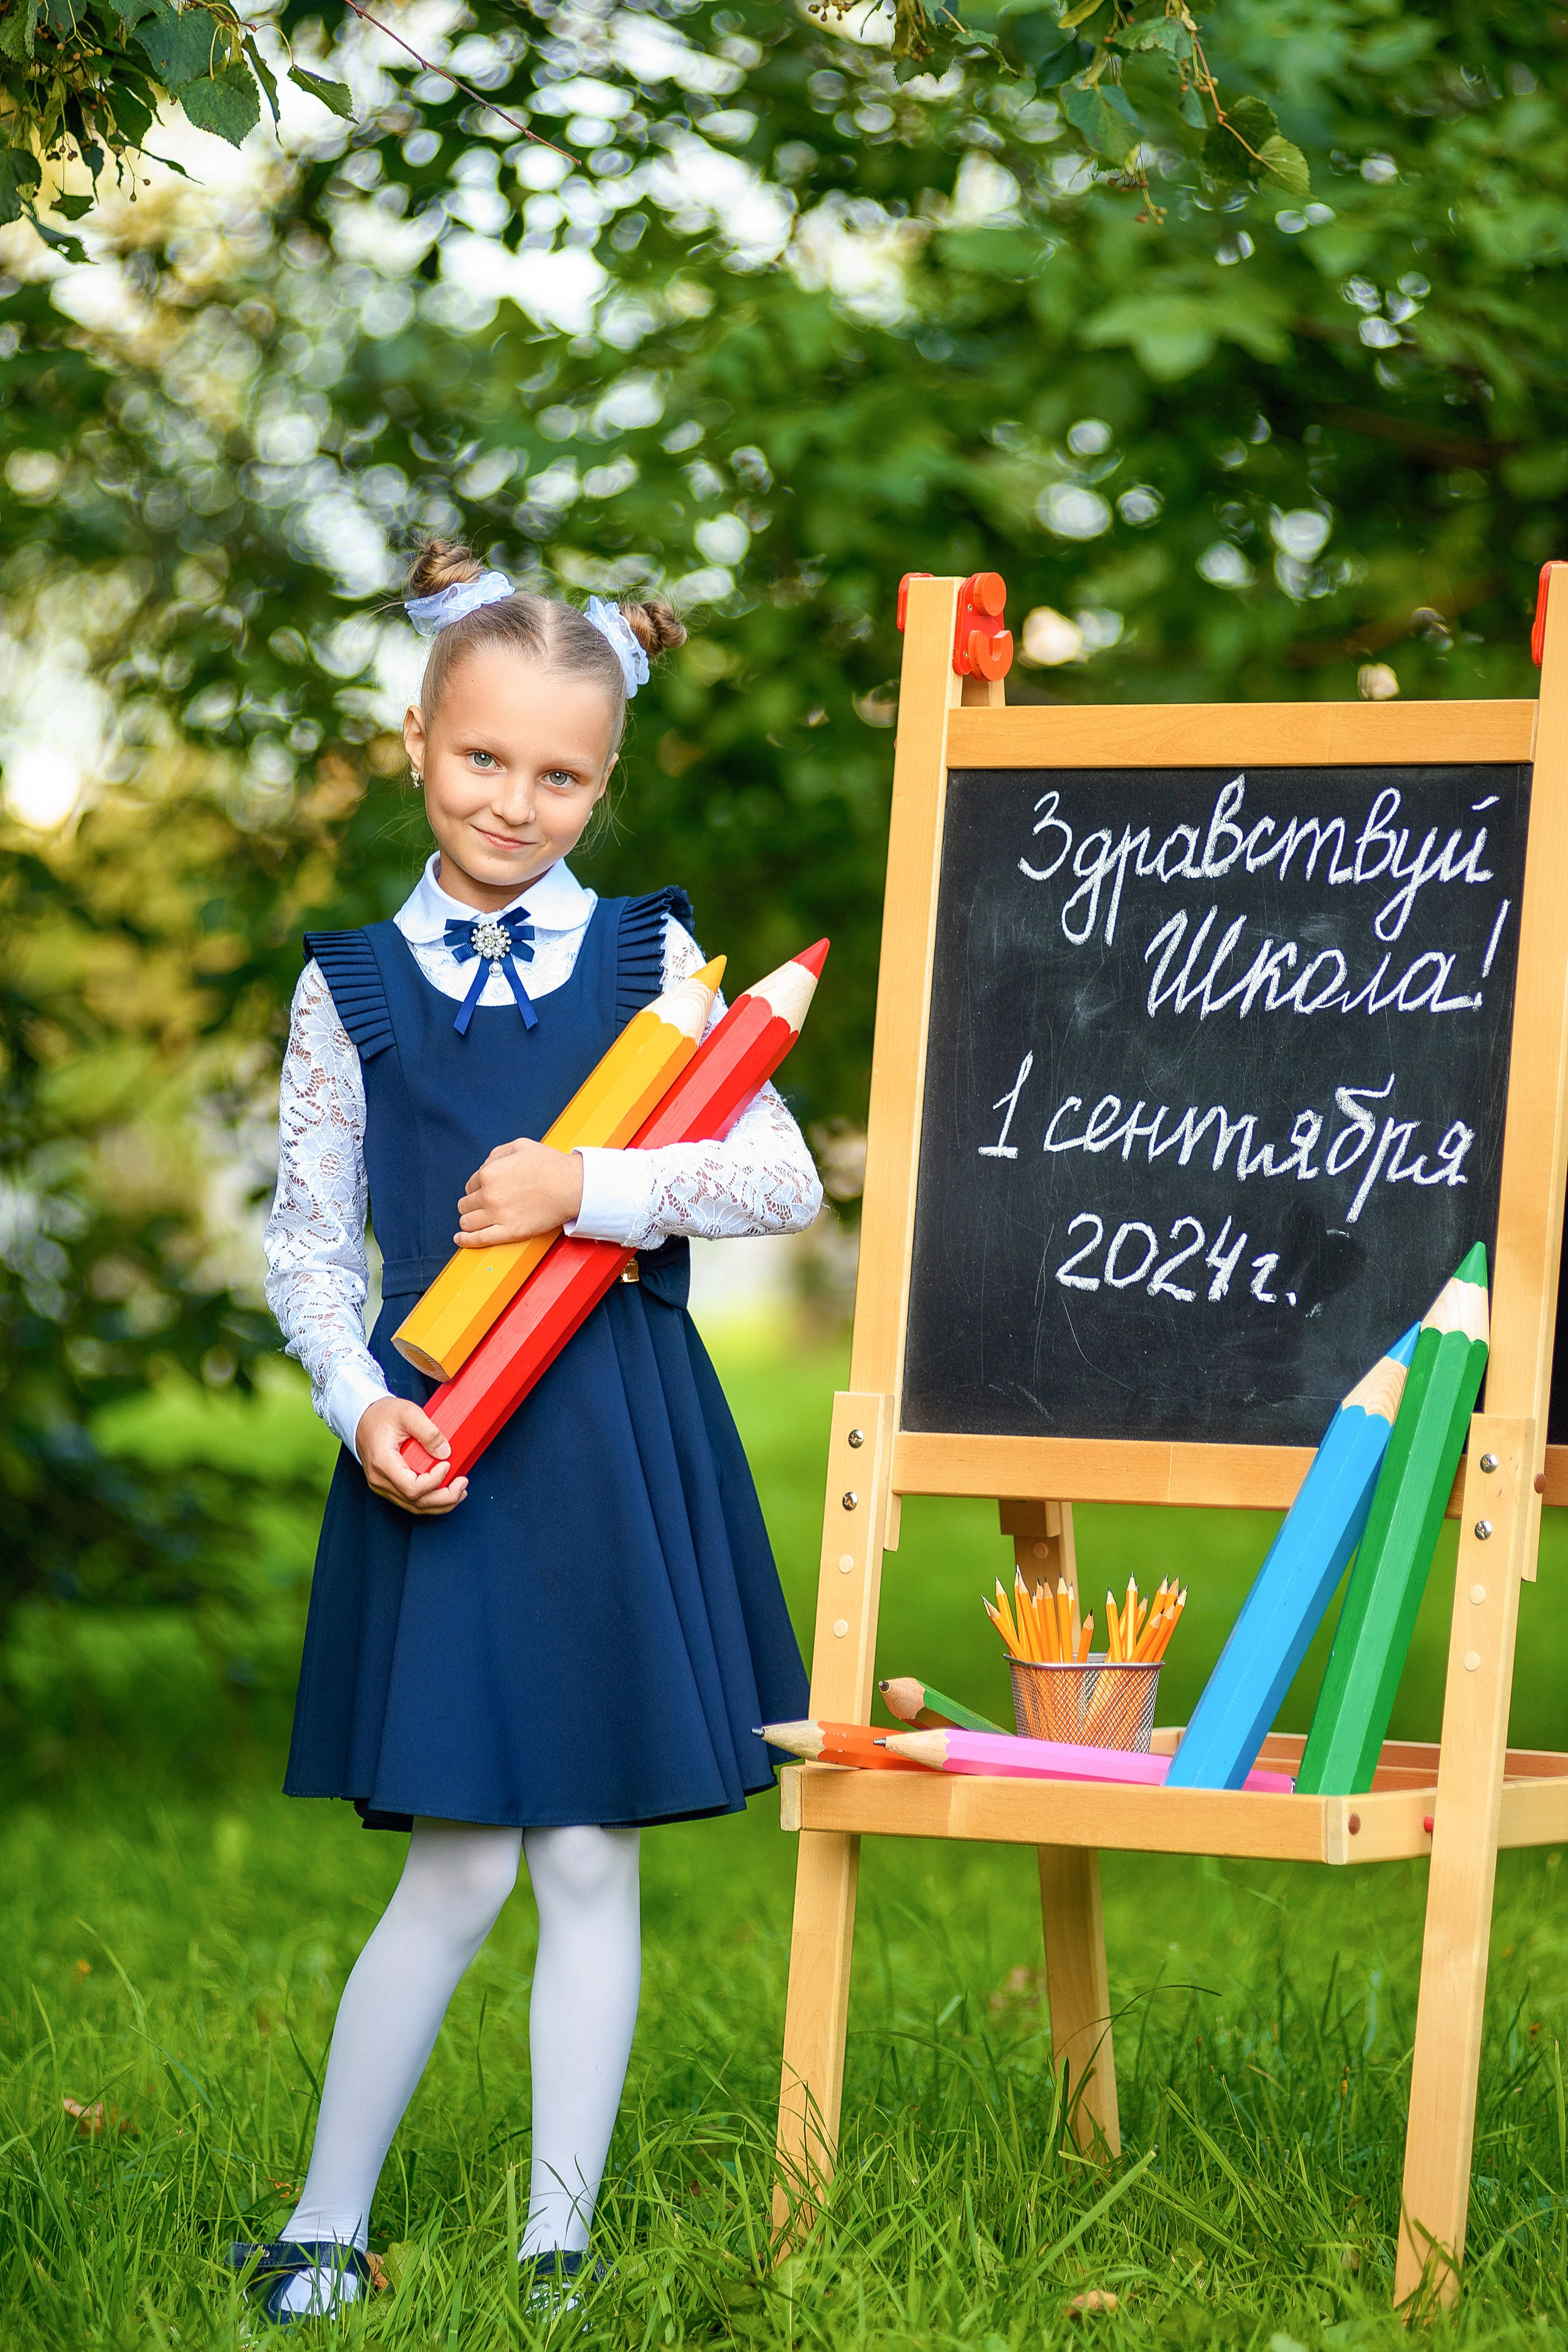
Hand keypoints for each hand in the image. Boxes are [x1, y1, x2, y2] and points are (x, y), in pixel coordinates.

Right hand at [357, 1396, 468, 1514]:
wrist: (364, 1419)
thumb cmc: (383, 1415)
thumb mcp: (408, 1413)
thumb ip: (428, 1431)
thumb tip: (445, 1453)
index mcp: (382, 1462)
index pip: (412, 1487)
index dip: (434, 1481)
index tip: (447, 1464)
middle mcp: (380, 1480)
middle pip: (415, 1502)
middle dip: (445, 1498)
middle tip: (463, 1483)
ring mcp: (382, 1487)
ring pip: (414, 1506)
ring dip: (440, 1503)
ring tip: (460, 1491)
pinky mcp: (388, 1487)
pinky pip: (410, 1501)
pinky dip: (431, 1500)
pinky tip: (446, 1492)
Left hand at [455, 1137, 583, 1246]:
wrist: (571, 1185)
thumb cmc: (550, 1165)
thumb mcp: (520, 1146)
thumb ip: (497, 1154)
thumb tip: (485, 1166)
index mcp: (489, 1173)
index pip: (470, 1185)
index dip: (477, 1189)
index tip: (486, 1193)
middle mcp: (488, 1195)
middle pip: (465, 1204)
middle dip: (471, 1205)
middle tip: (483, 1207)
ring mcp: (497, 1215)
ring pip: (467, 1222)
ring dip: (468, 1221)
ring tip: (474, 1222)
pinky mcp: (509, 1232)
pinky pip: (478, 1239)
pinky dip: (465, 1240)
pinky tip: (459, 1239)